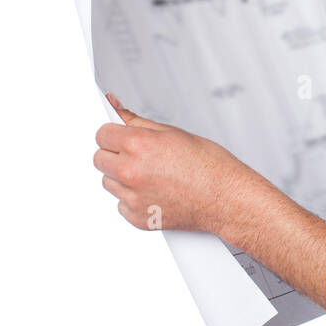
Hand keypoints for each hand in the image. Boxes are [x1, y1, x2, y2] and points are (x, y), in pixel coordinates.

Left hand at [93, 93, 254, 235]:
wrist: (226, 199)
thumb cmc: (210, 167)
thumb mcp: (174, 133)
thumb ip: (139, 122)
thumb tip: (117, 108)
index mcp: (138, 146)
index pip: (102, 134)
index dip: (113, 134)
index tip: (120, 136)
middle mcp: (130, 172)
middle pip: (99, 159)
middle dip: (115, 154)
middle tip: (138, 155)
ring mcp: (132, 197)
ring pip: (108, 182)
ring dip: (122, 177)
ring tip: (151, 174)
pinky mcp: (137, 217)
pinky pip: (120, 204)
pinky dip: (133, 198)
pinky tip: (154, 190)